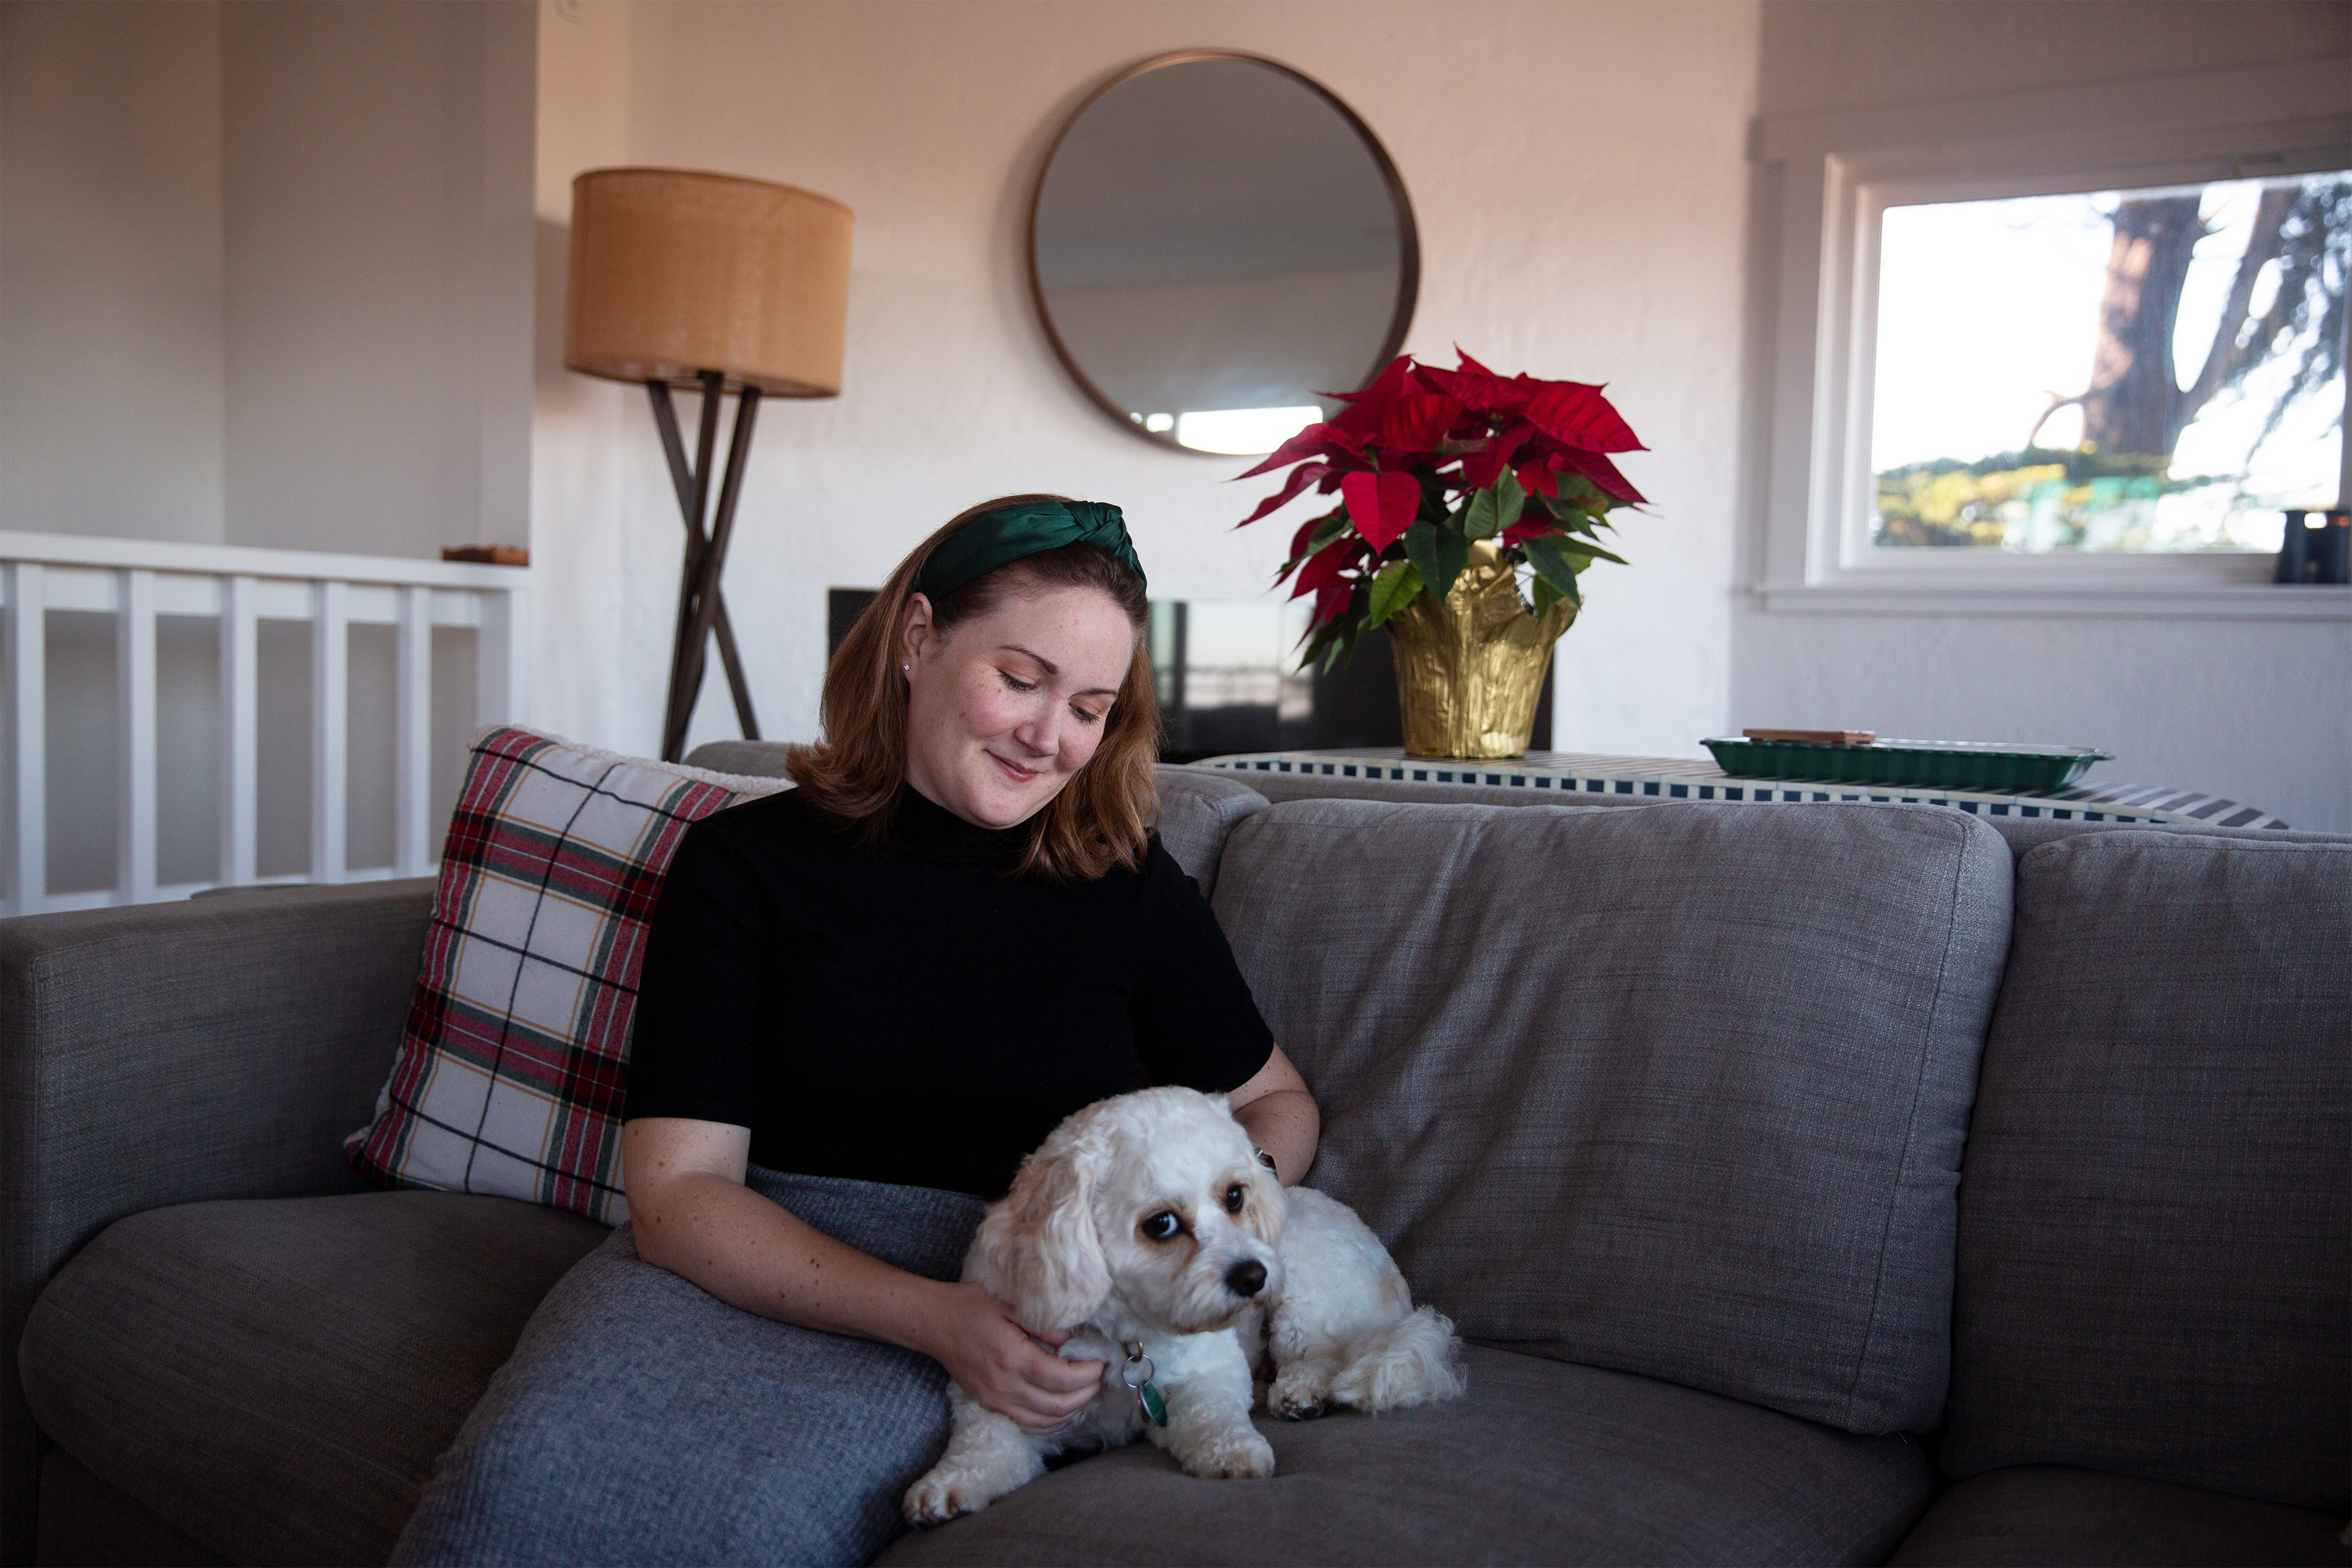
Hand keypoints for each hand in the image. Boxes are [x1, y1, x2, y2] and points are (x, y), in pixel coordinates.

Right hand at [917, 1281, 1103, 1434]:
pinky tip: (1062, 1409)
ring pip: (1044, 1422)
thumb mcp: (1010, 1304)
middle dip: (1086, 1395)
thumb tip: (1073, 1342)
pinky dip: (1050, 1423)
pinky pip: (1026, 1425)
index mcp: (1012, 1357)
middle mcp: (1003, 1386)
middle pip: (1056, 1406)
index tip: (1101, 1363)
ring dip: (1071, 1412)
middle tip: (1099, 1379)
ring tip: (1087, 1393)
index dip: (1088, 1375)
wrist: (934, 1323)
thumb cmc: (971, 1306)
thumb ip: (1044, 1324)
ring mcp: (995, 1400)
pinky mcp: (989, 1405)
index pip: (1061, 1379)